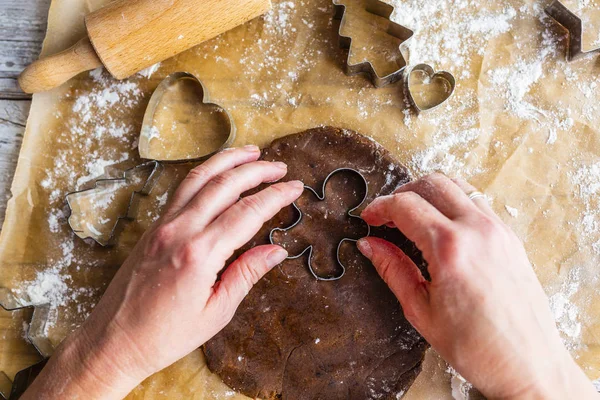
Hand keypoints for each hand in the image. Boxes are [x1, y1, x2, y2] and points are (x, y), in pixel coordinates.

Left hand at [22, 146, 303, 399]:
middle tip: (280, 167)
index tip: (295, 187)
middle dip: (256, 170)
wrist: (114, 340)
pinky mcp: (152, 228)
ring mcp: (162, 226)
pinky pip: (181, 190)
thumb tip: (276, 251)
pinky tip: (216, 172)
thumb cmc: (166, 335)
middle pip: (224, 185)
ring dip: (227, 161)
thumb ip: (246, 274)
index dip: (275, 196)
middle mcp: (179, 231)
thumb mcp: (216, 312)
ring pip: (198, 178)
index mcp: (199, 254)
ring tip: (251, 152)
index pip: (247, 213)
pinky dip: (203, 174)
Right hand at [357, 173, 598, 399]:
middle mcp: (478, 230)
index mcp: (450, 248)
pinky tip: (443, 227)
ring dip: (430, 194)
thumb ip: (392, 269)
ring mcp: (499, 231)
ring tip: (414, 217)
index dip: (380, 208)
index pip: (405, 205)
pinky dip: (455, 204)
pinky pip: (478, 203)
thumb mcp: (420, 310)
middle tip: (388, 216)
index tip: (369, 218)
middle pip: (432, 183)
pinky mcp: (511, 238)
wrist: (528, 366)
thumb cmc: (477, 347)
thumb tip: (370, 246)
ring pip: (458, 187)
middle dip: (403, 193)